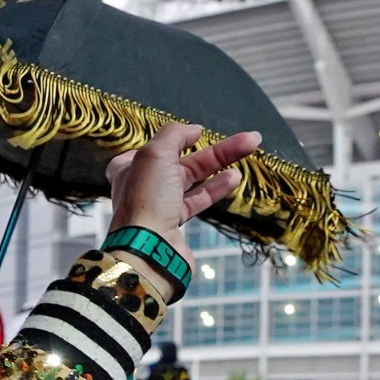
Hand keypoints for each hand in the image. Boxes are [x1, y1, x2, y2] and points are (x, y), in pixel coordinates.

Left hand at [105, 121, 262, 265]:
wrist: (149, 250)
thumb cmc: (147, 199)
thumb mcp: (155, 154)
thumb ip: (173, 135)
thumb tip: (193, 130)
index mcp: (128, 169)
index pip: (152, 149)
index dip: (175, 139)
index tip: (197, 132)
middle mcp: (141, 186)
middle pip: (181, 161)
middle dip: (217, 150)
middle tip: (250, 139)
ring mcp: (158, 206)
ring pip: (193, 179)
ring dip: (222, 164)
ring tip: (249, 150)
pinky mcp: (174, 223)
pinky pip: (197, 200)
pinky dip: (216, 188)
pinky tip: (234, 177)